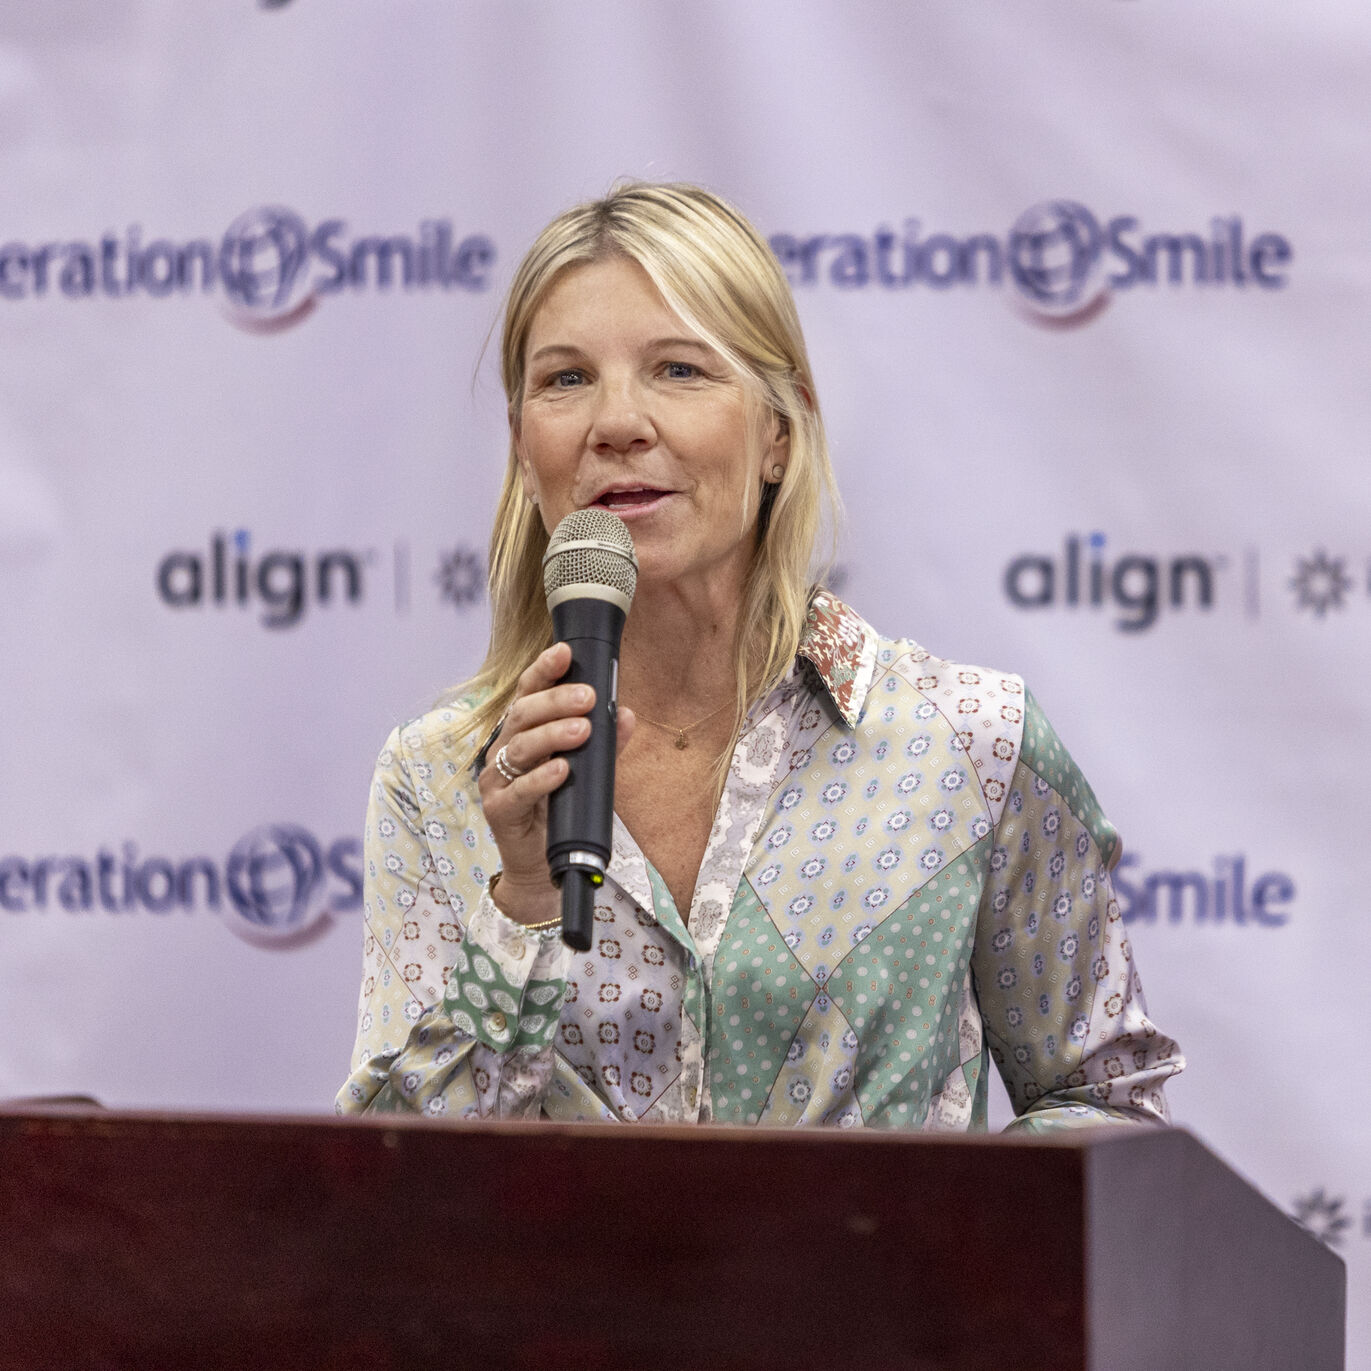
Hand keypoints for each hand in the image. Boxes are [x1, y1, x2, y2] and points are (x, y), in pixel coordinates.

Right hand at [477, 642, 635, 925]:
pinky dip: (541, 778)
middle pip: (523, 714)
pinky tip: (562, 770)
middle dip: (556, 702)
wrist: (543, 865)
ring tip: (583, 730)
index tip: (565, 652)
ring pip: (519, 747)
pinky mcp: (498, 810)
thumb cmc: (561, 809)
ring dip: (552, 734)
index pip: (529, 693)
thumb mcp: (588, 772)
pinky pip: (518, 790)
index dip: (544, 670)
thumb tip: (627, 715)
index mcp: (523, 732)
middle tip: (587, 697)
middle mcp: (504, 749)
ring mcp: (496, 779)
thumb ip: (606, 744)